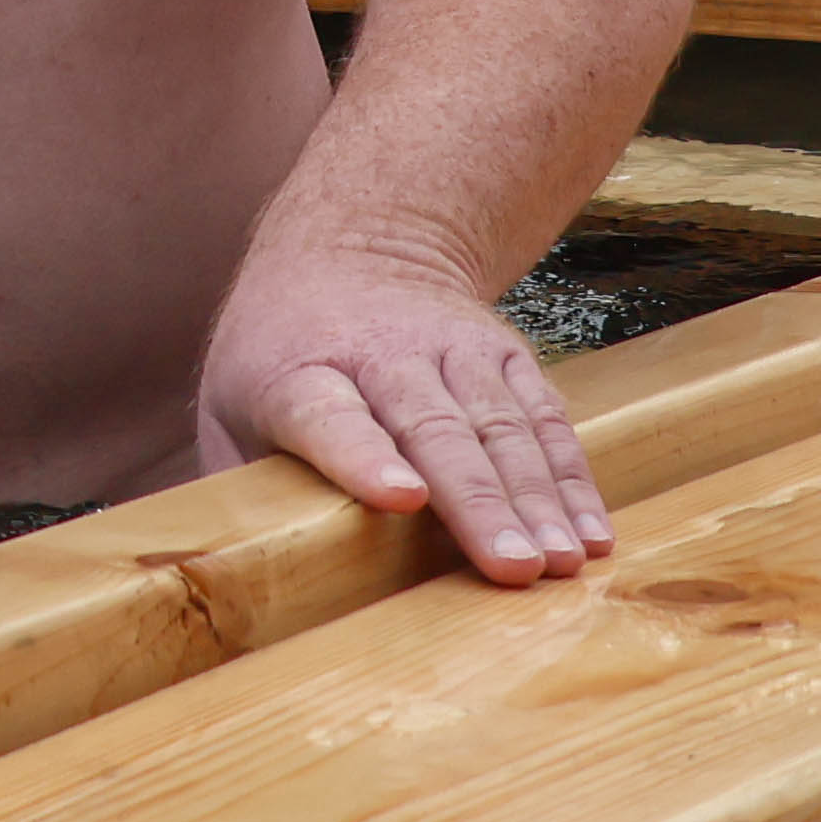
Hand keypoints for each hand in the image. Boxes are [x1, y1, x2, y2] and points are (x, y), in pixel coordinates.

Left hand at [196, 236, 610, 583]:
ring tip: (560, 563)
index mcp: (296, 372)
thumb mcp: (229, 405)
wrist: (355, 245)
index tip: (399, 499)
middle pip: (431, 430)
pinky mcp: (505, 353)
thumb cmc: (281, 355)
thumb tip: (235, 576)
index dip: (362, 458)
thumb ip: (236, 485)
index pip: (329, 416)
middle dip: (475, 501)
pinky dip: (571, 477)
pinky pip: (544, 418)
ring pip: (499, 426)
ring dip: (536, 498)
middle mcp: (380, 353)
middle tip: (512, 569)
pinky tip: (591, 533)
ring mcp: (450, 348)